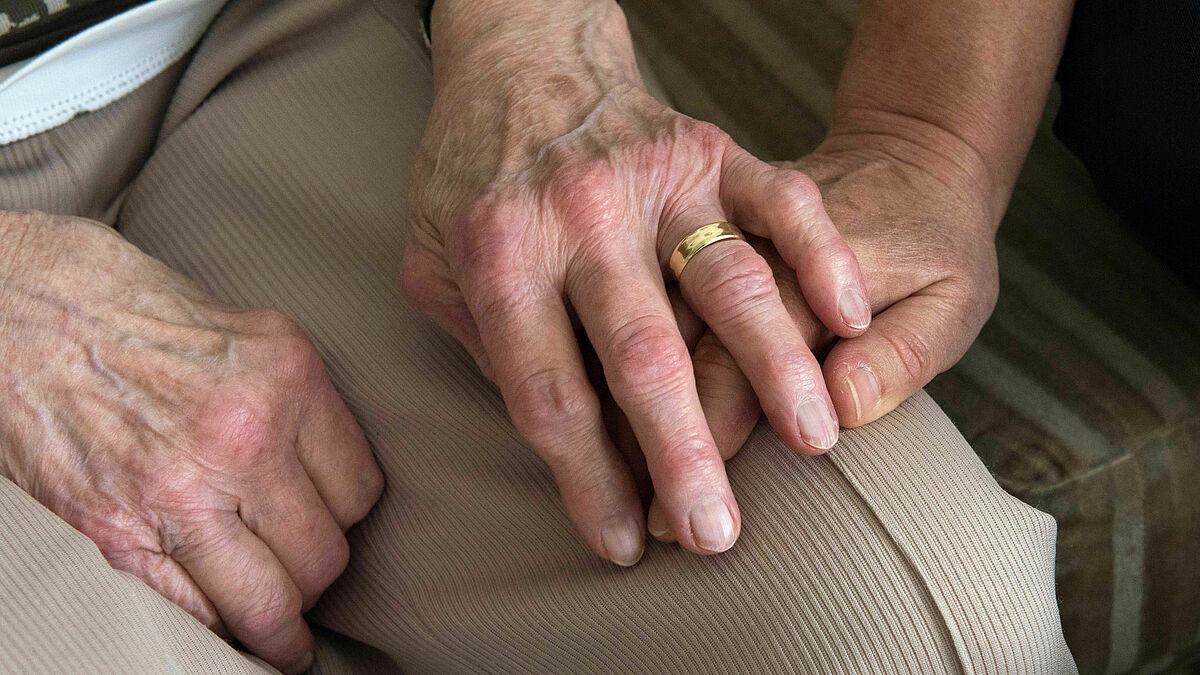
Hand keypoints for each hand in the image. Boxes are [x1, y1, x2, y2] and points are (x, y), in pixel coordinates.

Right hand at [0, 212, 383, 672]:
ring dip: (282, 629)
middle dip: (318, 573)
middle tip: (305, 572)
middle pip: (323, 556)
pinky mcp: (112, 534)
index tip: (332, 522)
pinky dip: (214, 627)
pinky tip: (224, 624)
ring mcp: (176, 494)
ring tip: (286, 638)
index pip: (359, 490)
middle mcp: (241, 440)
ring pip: (270, 605)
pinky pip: (192, 613)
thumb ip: (298, 404)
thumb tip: (327, 473)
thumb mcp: (250, 333)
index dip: (345, 515)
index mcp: (286, 380)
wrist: (24, 307)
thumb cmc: (133, 310)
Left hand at [400, 0, 868, 562]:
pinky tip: (850, 321)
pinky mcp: (710, 147)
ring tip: (813, 442)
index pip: (548, 392)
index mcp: (501, 254)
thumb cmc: (472, 174)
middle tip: (718, 533)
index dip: (585, 479)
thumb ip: (480, 345)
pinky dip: (821, 258)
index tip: (621, 541)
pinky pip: (780, 200)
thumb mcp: (432, 259)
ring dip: (776, 368)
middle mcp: (580, 216)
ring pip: (728, 282)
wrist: (521, 58)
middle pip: (641, 356)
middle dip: (684, 456)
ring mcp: (653, 177)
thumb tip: (554, 434)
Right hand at [645, 133, 999, 537]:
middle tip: (653, 526)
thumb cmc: (934, 243)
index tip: (698, 516)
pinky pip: (634, 292)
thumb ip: (905, 351)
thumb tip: (843, 405)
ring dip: (612, 398)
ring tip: (610, 484)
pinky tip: (600, 417)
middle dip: (655, 437)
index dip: (716, 432)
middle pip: (669, 339)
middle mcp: (736, 235)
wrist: (901, 152)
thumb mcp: (956, 297)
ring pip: (631, 312)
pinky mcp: (679, 227)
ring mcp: (695, 222)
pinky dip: (611, 349)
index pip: (741, 352)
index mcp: (807, 260)